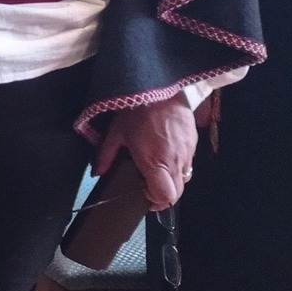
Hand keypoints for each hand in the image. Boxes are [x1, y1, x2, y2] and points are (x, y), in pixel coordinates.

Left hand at [97, 96, 198, 211]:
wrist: (161, 90)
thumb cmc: (136, 111)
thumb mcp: (115, 133)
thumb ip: (106, 156)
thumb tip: (98, 172)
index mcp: (155, 162)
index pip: (166, 196)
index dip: (156, 201)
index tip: (144, 196)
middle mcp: (175, 161)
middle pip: (178, 192)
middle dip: (163, 193)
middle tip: (148, 185)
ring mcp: (188, 153)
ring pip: (184, 178)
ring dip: (171, 179)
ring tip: (155, 167)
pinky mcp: (194, 144)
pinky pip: (188, 163)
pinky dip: (177, 165)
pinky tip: (163, 153)